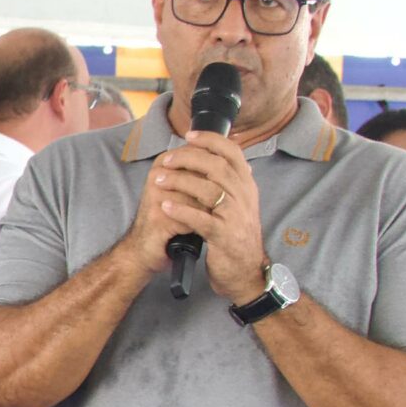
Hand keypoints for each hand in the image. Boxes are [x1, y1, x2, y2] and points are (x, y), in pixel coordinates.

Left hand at [153, 134, 266, 303]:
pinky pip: (201, 219)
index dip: (210, 140)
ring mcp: (235, 216)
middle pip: (217, 166)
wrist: (245, 271)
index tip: (188, 135)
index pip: (233, 152)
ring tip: (159, 181)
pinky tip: (165, 206)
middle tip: (166, 160)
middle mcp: (245, 197)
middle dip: (188, 158)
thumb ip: (228, 181)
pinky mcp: (224, 236)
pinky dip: (181, 211)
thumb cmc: (234, 235)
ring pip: (208, 190)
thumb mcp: (237, 204)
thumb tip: (211, 155)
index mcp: (246, 186)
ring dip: (180, 182)